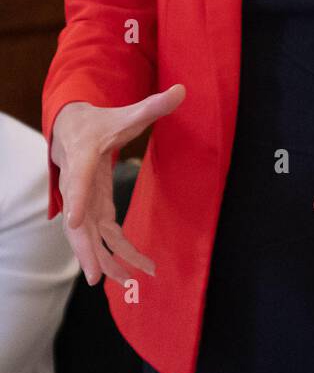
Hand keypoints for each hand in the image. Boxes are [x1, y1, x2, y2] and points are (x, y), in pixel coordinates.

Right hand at [50, 85, 185, 286]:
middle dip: (85, 248)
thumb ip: (152, 105)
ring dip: (103, 259)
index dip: (78, 199)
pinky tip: (130, 269)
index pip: (79, 179)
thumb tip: (182, 90)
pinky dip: (113, 252)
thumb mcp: (125, 113)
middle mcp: (77, 184)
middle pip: (76, 221)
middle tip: (97, 276)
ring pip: (87, 235)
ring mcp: (82, 201)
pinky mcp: (91, 209)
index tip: (75, 220)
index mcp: (84, 157)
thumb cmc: (98, 123)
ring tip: (124, 282)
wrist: (72, 130)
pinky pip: (99, 235)